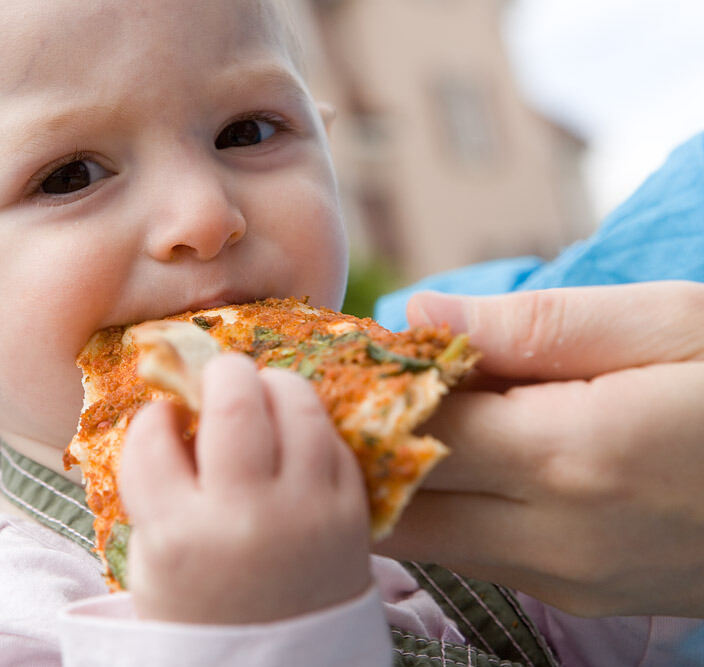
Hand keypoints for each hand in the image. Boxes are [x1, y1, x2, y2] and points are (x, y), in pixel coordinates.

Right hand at [119, 353, 370, 623]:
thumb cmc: (202, 611)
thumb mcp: (154, 558)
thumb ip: (157, 485)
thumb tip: (177, 407)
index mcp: (178, 536)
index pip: (152, 436)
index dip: (154, 415)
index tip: (164, 415)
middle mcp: (245, 518)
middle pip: (235, 404)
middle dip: (222, 372)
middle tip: (220, 374)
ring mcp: (306, 514)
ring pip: (297, 405)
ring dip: (274, 385)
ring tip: (262, 393)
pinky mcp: (353, 515)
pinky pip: (334, 440)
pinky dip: (311, 426)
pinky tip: (295, 435)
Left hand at [378, 281, 703, 616]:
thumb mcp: (668, 324)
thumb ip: (531, 326)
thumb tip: (416, 315)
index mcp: (570, 454)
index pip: (410, 429)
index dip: (364, 391)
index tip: (339, 356)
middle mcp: (554, 536)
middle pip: (398, 501)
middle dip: (362, 445)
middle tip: (353, 389)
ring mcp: (566, 580)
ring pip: (428, 537)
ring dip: (398, 479)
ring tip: (407, 413)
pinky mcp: (581, 598)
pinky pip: (476, 554)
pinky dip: (447, 507)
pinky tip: (465, 455)